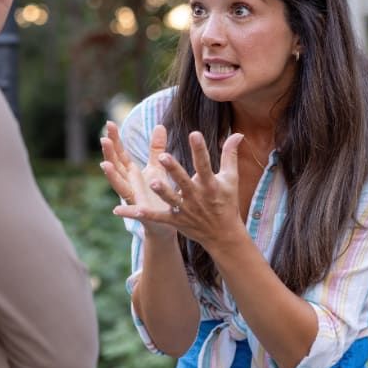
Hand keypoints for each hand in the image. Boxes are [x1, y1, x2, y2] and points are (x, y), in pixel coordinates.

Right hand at [101, 122, 175, 236]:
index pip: (120, 153)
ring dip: (111, 176)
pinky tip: (115, 210)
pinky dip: (124, 212)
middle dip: (109, 153)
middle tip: (103, 139)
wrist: (165, 220)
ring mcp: (132, 198)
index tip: (110, 123)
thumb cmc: (158, 193)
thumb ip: (156, 148)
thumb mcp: (157, 167)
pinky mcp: (141, 214)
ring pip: (119, 186)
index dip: (114, 139)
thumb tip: (159, 125)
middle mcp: (128, 184)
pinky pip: (132, 212)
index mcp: (131, 172)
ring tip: (104, 165)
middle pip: (116, 166)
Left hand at [114, 131, 247, 251]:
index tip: (194, 133)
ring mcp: (185, 209)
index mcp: (210, 184)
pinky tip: (129, 209)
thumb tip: (238, 133)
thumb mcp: (231, 178)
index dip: (200, 149)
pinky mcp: (175, 220)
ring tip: (152, 182)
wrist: (223, 234)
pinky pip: (158, 217)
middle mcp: (197, 196)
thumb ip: (230, 155)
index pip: (204, 164)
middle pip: (184, 181)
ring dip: (162, 191)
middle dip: (174, 170)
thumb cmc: (226, 201)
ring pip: (171, 199)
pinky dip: (144, 214)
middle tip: (162, 156)